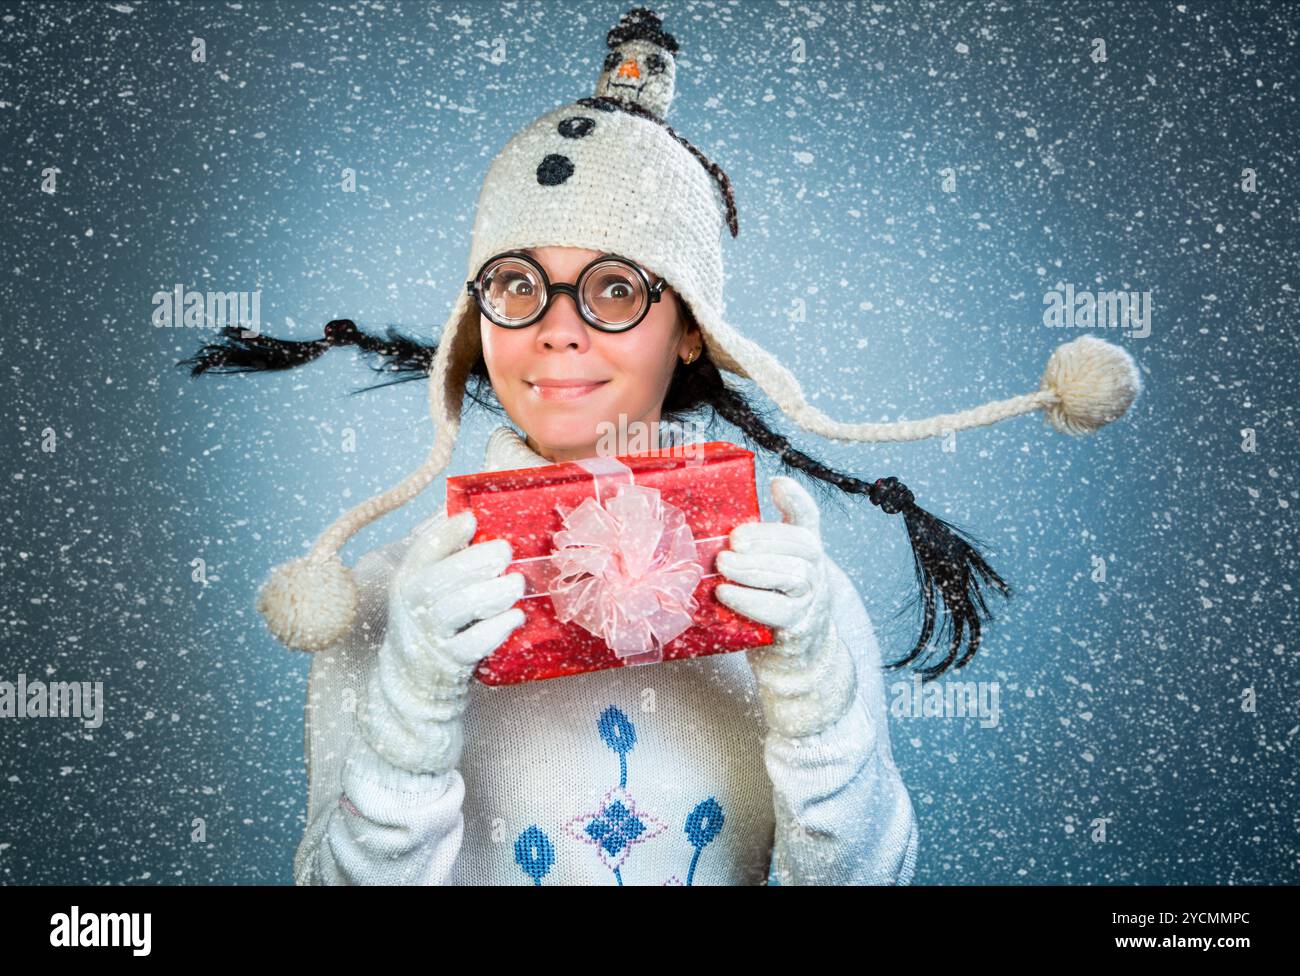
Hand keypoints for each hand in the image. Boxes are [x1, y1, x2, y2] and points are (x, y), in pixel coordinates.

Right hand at [358, 509, 525, 773]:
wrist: (413, 688)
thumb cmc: (433, 626)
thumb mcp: (430, 589)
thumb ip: (448, 553)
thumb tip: (472, 514)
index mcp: (409, 580)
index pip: (420, 551)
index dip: (444, 533)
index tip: (471, 520)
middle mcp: (413, 608)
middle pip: (435, 580)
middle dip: (472, 562)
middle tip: (505, 552)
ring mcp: (428, 638)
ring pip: (452, 610)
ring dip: (488, 593)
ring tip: (515, 583)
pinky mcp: (447, 665)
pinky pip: (469, 645)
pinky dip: (494, 629)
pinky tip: (514, 617)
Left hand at [715, 476, 855, 738]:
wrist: (799, 664)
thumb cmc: (769, 608)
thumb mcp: (765, 574)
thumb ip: (747, 552)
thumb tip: (699, 530)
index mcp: (804, 551)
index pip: (808, 517)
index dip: (796, 499)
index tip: (777, 483)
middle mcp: (814, 571)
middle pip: (802, 544)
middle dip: (766, 538)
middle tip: (733, 542)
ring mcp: (811, 601)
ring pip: (795, 575)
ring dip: (755, 568)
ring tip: (723, 565)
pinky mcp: (799, 629)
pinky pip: (780, 612)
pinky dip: (751, 601)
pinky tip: (725, 595)